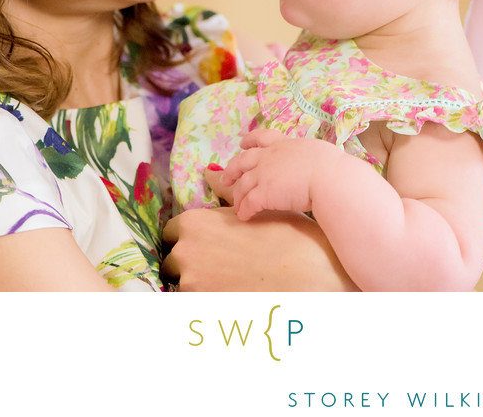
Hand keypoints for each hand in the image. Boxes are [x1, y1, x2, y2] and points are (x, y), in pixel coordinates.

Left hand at [161, 205, 356, 291]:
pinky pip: (196, 306)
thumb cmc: (287, 237)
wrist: (312, 276)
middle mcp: (186, 252)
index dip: (189, 240)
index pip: (170, 233)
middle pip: (173, 261)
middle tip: (223, 267)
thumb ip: (224, 195)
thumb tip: (208, 173)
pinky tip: (234, 298)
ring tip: (231, 283)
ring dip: (200, 285)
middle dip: (191, 264)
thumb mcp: (255, 208)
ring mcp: (192, 284)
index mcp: (194, 223)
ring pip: (183, 286)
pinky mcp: (204, 310)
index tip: (206, 246)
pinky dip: (209, 304)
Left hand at [221, 129, 341, 220]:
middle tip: (226, 179)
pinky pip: (248, 203)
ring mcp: (264, 175)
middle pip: (242, 161)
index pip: (262, 138)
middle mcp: (269, 157)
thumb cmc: (331, 166)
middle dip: (232, 170)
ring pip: (243, 185)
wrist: (329, 178)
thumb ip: (308, 156)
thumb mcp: (317, 152)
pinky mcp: (264, 193)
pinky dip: (244, 211)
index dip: (250, 141)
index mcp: (284, 145)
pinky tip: (244, 217)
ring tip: (236, 207)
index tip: (243, 144)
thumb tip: (315, 162)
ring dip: (238, 197)